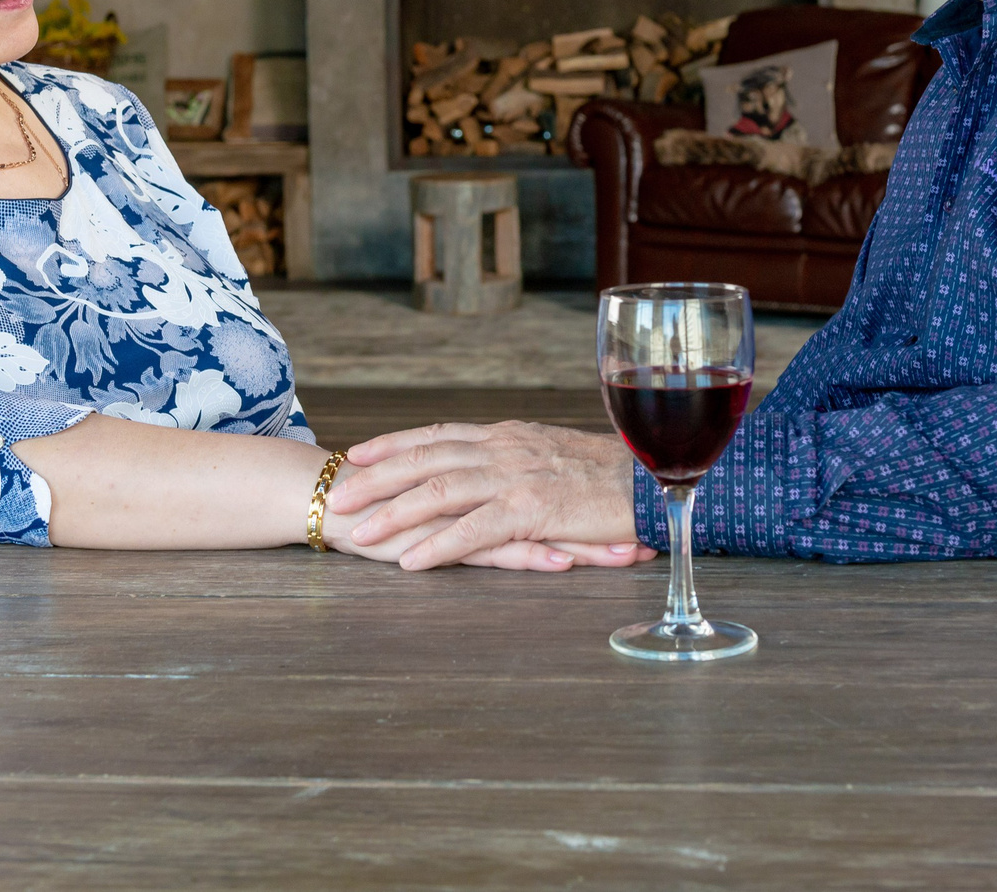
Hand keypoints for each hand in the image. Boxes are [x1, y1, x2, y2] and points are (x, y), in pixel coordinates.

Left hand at [328, 422, 644, 571]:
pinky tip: (411, 562)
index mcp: (510, 435)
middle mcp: (506, 449)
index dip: (396, 443)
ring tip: (359, 533)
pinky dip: (438, 546)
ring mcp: (517, 477)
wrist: (656, 479)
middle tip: (340, 495)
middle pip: (427, 458)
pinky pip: (475, 530)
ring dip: (395, 512)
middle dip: (378, 477)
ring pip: (441, 490)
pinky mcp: (533, 509)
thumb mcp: (559, 456)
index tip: (360, 451)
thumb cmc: (616, 474)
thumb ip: (524, 460)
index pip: (440, 434)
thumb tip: (498, 468)